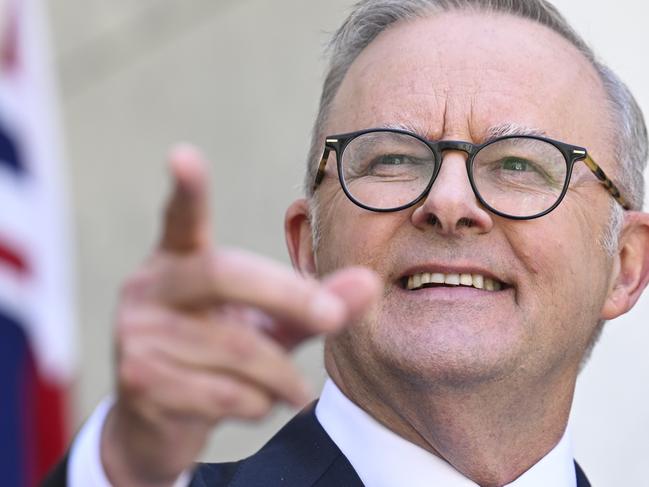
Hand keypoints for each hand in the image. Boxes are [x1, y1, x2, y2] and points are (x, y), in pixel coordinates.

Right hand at [100, 145, 379, 485]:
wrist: (157, 424)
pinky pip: (222, 392)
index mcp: (177, 261)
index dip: (186, 189)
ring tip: (296, 390)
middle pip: (224, 274)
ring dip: (281, 376)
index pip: (181, 218)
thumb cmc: (219, 358)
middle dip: (289, 296)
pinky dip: (259, 403)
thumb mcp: (267, 324)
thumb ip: (315, 302)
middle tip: (334, 318)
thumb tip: (370, 282)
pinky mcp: (138, 379)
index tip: (183, 155)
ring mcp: (137, 332)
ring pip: (235, 347)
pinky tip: (262, 404)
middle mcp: (149, 288)